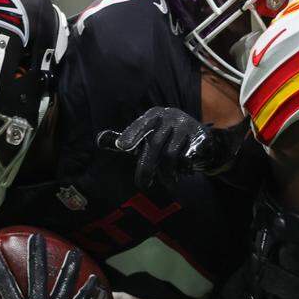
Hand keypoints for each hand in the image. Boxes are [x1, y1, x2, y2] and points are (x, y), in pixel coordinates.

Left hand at [98, 107, 237, 188]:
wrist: (200, 135)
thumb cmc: (166, 136)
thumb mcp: (148, 133)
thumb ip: (127, 138)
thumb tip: (99, 140)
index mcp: (154, 115)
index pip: (142, 124)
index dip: (131, 135)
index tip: (122, 147)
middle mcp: (170, 116)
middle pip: (154, 144)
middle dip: (147, 167)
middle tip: (143, 184)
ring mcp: (186, 125)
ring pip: (171, 154)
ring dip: (166, 172)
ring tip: (167, 181)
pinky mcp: (200, 137)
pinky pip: (187, 158)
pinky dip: (182, 168)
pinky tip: (182, 172)